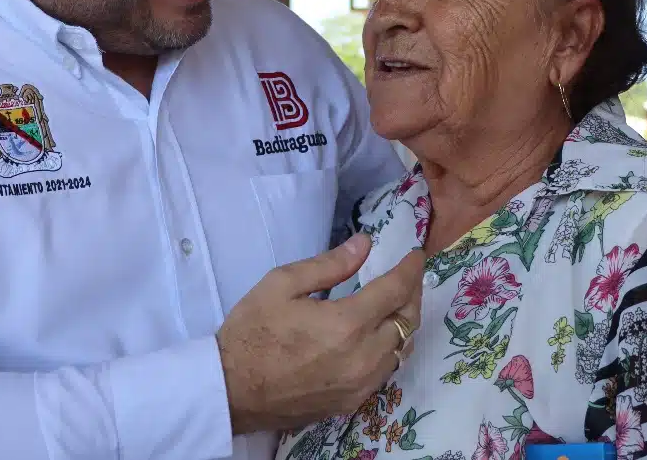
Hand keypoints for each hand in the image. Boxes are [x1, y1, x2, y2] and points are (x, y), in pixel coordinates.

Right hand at [216, 234, 424, 434]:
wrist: (231, 391)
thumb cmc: (252, 332)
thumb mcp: (282, 284)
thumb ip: (329, 264)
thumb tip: (364, 244)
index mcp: (347, 323)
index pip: (396, 291)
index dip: (410, 270)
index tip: (415, 255)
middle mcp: (363, 357)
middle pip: (408, 322)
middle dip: (412, 294)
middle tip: (407, 277)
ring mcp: (361, 384)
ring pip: (402, 350)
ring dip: (404, 324)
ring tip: (395, 304)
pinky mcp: (352, 402)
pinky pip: (386, 372)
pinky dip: (390, 350)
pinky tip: (377, 338)